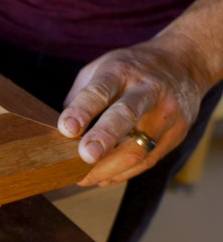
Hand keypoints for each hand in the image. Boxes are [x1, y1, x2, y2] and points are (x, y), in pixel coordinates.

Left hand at [57, 42, 205, 186]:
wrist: (184, 63)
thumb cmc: (130, 69)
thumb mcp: (100, 69)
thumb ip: (80, 97)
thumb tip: (57, 131)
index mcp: (121, 71)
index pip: (99, 91)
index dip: (82, 110)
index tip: (66, 129)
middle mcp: (147, 90)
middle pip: (125, 115)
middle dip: (104, 138)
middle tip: (85, 157)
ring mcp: (166, 113)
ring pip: (138, 148)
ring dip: (107, 168)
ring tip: (82, 178)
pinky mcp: (176, 133)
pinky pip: (147, 161)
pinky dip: (121, 173)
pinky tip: (102, 178)